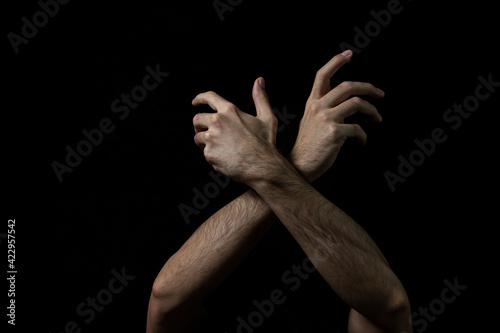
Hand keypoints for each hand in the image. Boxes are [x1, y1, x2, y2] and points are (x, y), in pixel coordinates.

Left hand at [192, 77, 277, 182]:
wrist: (261, 166)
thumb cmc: (264, 142)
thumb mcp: (266, 117)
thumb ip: (260, 98)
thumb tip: (259, 81)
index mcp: (229, 111)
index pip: (209, 98)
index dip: (200, 98)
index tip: (195, 102)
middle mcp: (217, 122)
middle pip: (197, 119)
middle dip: (199, 125)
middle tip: (204, 131)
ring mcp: (211, 138)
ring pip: (198, 137)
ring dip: (204, 141)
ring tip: (217, 147)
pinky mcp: (209, 153)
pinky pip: (205, 153)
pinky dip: (212, 155)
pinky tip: (224, 157)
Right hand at [289, 50, 384, 181]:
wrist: (301, 165)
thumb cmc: (308, 145)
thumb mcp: (310, 121)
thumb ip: (325, 108)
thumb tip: (347, 101)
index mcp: (312, 103)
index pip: (323, 75)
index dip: (336, 61)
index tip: (349, 53)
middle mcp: (318, 107)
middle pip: (347, 86)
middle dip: (368, 87)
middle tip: (379, 93)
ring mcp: (326, 119)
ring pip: (356, 103)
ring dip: (372, 111)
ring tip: (377, 118)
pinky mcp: (335, 133)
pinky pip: (358, 129)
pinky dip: (363, 136)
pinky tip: (361, 141)